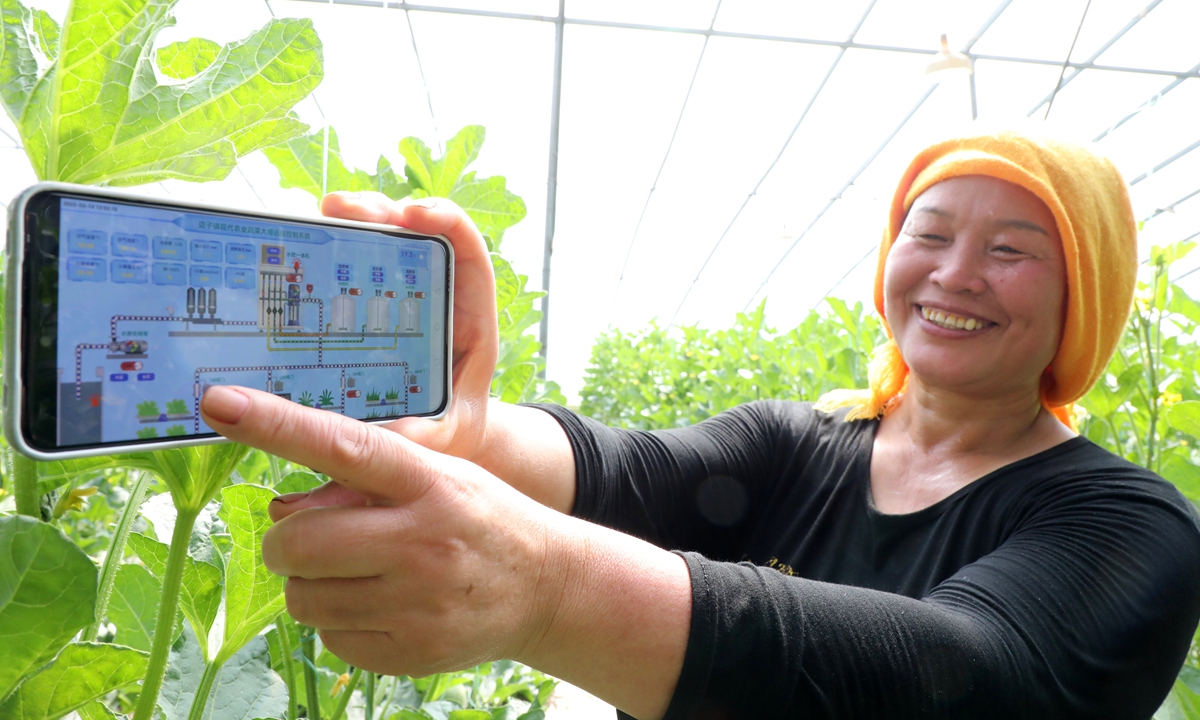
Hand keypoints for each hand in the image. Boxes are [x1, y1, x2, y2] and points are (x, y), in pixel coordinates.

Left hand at [200, 384, 568, 675]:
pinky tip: (379, 605)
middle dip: (287, 545)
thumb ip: (360, 485)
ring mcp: (419, 601)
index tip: (221, 402)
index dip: (276, 424)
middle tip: (307, 542)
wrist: (547, 585)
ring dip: (310, 585)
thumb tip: (281, 512)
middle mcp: (423, 539)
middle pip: (300, 543)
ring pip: (304, 599)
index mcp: (428, 481)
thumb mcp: (434, 479)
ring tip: (356, 574)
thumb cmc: (476, 518)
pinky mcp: (413, 651)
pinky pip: (330, 639)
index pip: (343, 445)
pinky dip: (338, 622)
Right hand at [319, 192, 496, 461]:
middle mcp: (434, 296)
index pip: (466, 252)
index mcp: (466, 318)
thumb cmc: (446, 429)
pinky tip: (298, 241)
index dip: (446, 222)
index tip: (415, 214)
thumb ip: (421, 435)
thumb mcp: (441, 436)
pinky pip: (347, 266)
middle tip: (343, 208)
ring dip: (353, 217)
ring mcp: (398, 295)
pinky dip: (326, 246)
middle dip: (382, 210)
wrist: (436, 435)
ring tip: (325, 211)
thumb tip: (390, 439)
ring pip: (379, 241)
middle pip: (415, 234)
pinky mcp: (366, 304)